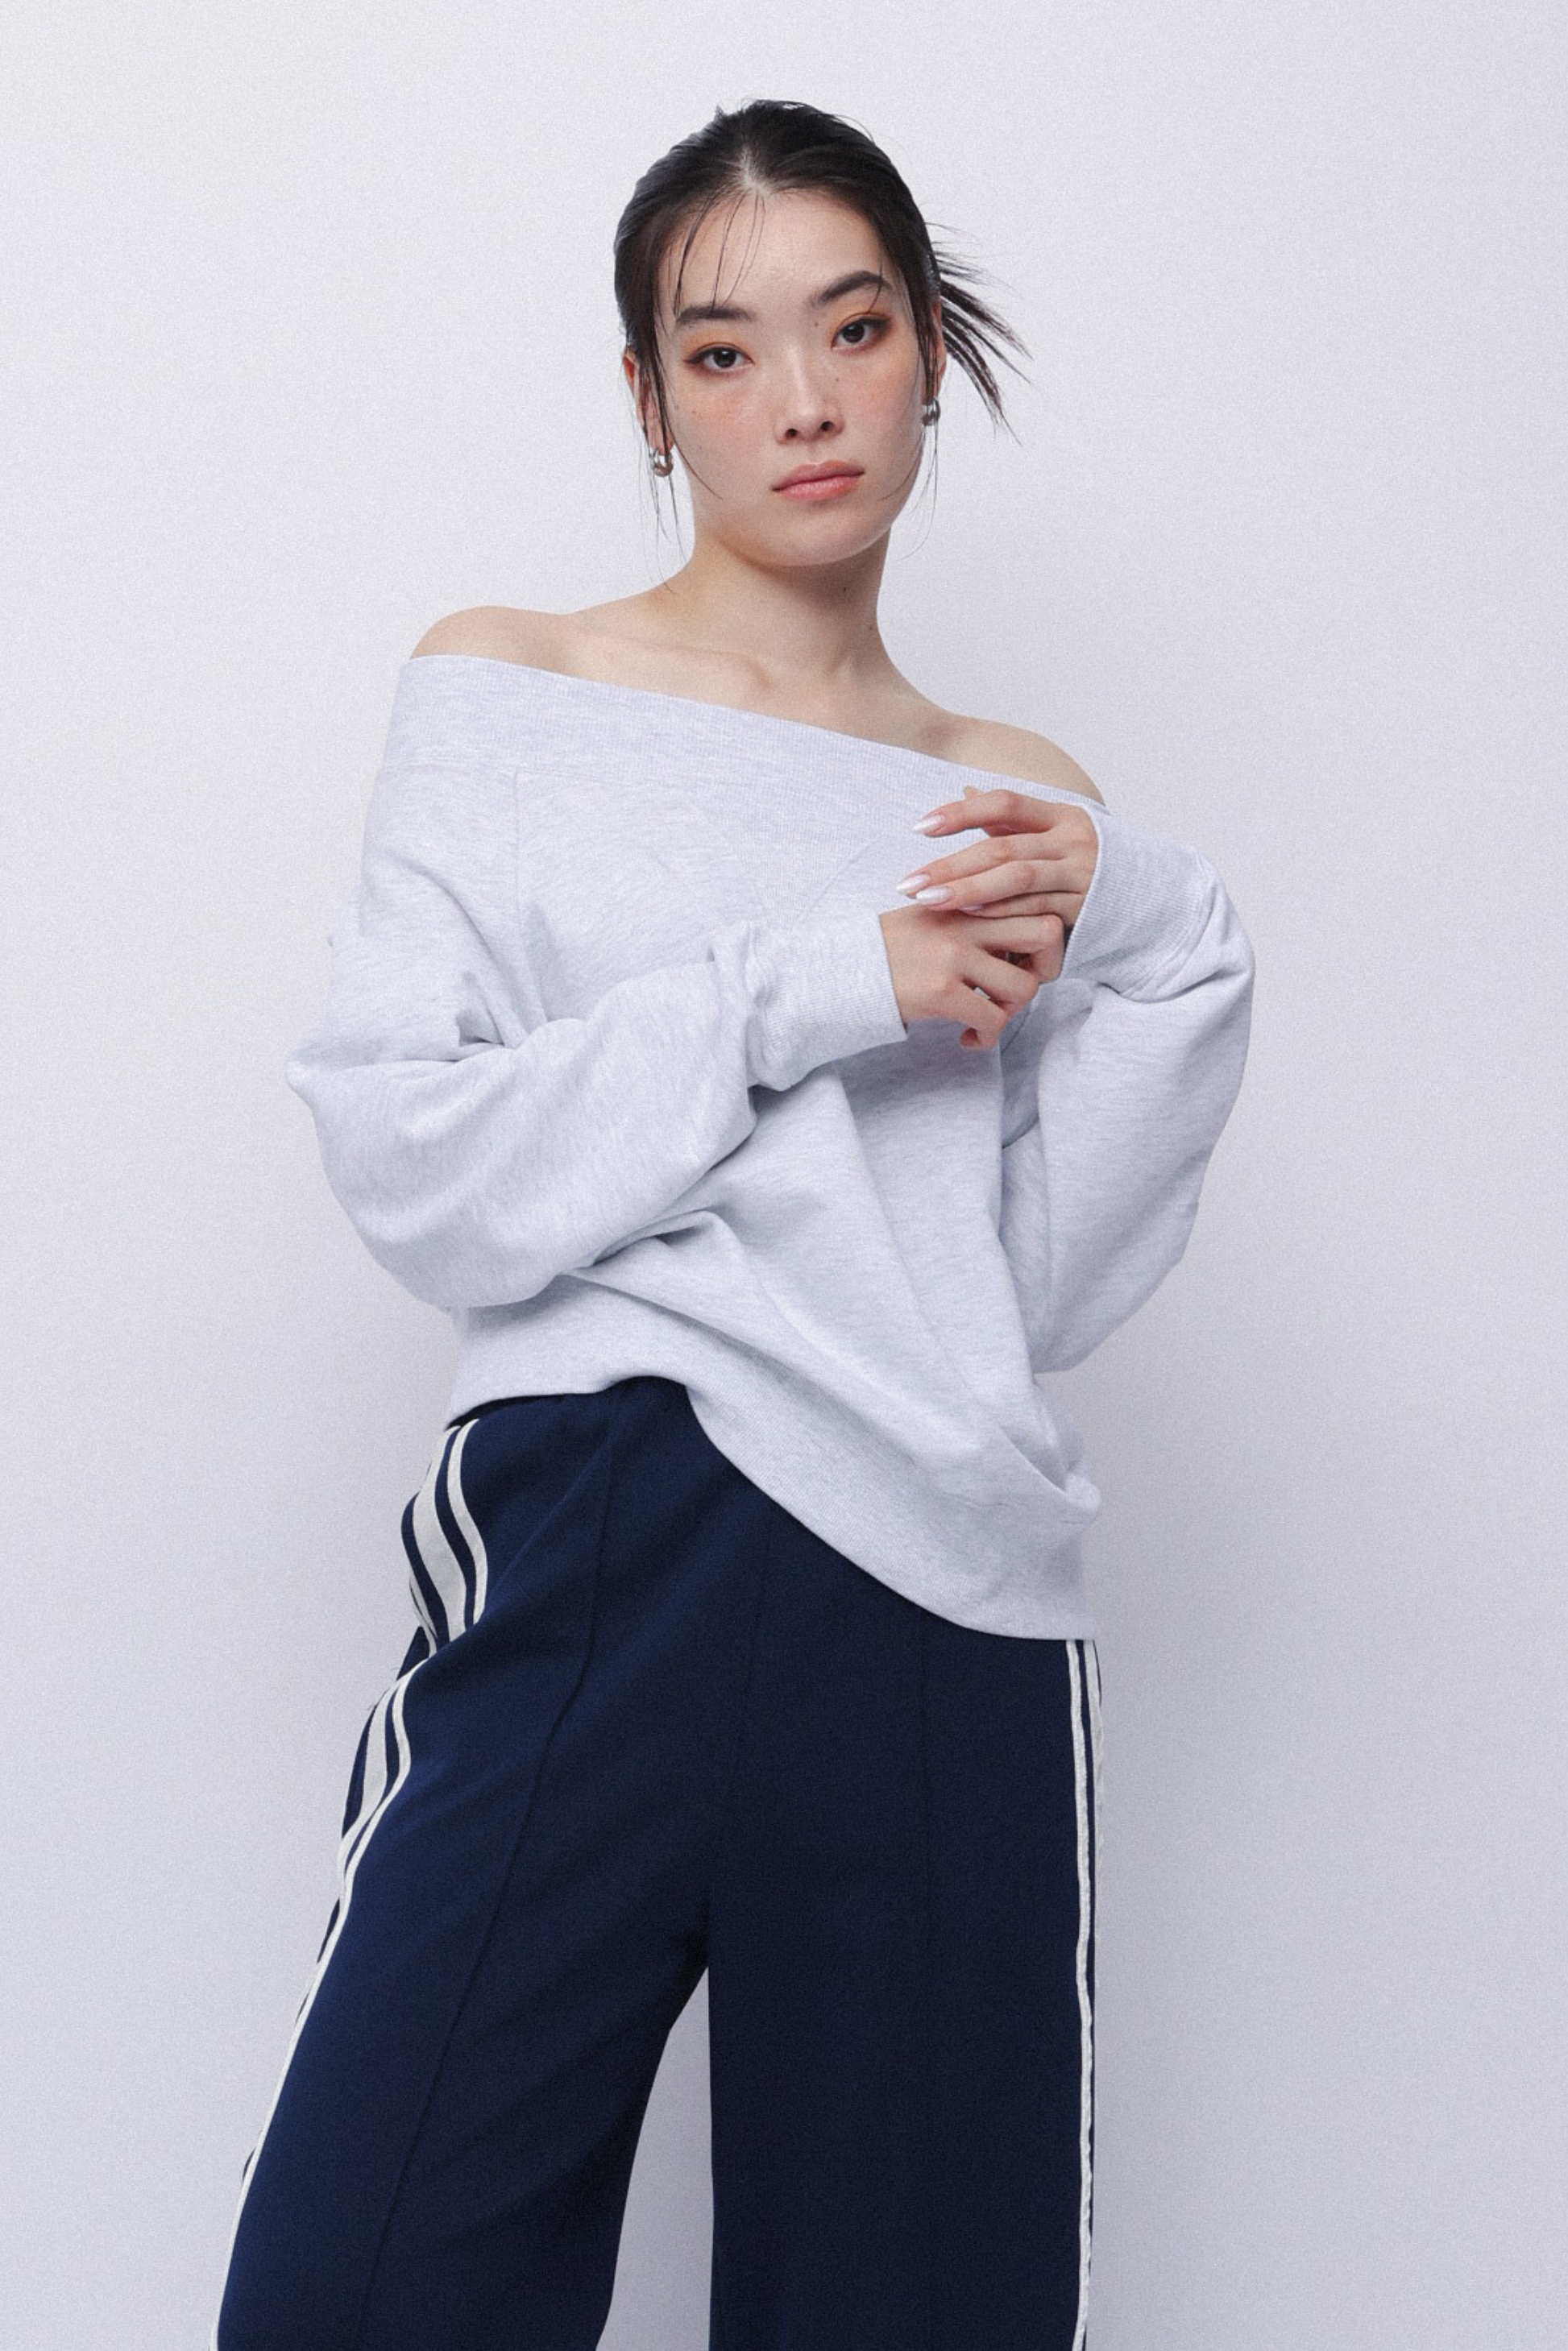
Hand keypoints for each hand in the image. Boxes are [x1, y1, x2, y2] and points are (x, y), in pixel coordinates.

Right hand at [878, 902, 1066, 1050]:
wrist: (837, 971)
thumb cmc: (886, 951)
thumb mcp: (931, 917)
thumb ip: (973, 918)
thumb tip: (1016, 940)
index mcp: (966, 898)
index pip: (1034, 903)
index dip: (1038, 937)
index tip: (1017, 960)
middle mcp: (966, 920)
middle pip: (1046, 934)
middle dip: (1044, 968)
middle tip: (1016, 988)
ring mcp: (954, 956)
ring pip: (1025, 985)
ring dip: (1012, 1009)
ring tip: (987, 1017)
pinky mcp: (941, 991)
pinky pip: (993, 1020)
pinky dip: (988, 1036)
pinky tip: (968, 1038)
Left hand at [896, 783, 1099, 938]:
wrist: (1147, 902)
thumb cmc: (1086, 865)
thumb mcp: (1055, 835)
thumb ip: (1012, 820)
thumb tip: (966, 790)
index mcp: (1062, 815)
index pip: (1005, 802)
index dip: (961, 812)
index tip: (920, 828)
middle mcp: (1073, 841)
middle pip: (1002, 847)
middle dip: (951, 864)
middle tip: (910, 882)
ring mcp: (1081, 875)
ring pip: (1016, 879)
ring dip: (968, 890)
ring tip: (929, 901)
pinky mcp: (1083, 910)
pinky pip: (1034, 910)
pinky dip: (999, 913)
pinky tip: (967, 918)